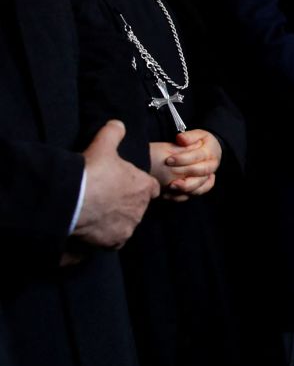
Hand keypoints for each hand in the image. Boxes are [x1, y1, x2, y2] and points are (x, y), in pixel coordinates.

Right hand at [73, 120, 158, 248]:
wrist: (72, 200)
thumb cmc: (91, 172)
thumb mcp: (103, 145)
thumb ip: (114, 133)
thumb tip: (118, 124)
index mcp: (144, 187)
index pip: (150, 187)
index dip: (137, 185)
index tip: (123, 184)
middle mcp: (141, 208)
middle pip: (137, 206)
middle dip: (125, 203)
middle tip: (105, 197)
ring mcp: (128, 226)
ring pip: (125, 223)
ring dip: (115, 219)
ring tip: (97, 211)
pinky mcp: (115, 242)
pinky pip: (113, 240)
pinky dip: (105, 235)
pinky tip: (93, 226)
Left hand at [150, 129, 222, 199]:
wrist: (213, 150)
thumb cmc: (202, 142)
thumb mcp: (198, 134)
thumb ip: (189, 137)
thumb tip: (181, 139)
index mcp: (210, 152)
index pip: (198, 156)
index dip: (183, 159)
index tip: (168, 160)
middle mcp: (212, 166)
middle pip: (201, 172)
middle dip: (184, 172)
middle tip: (168, 172)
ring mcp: (208, 177)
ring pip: (201, 186)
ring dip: (186, 188)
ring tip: (171, 186)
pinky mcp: (203, 186)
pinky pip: (196, 193)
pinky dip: (184, 195)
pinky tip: (170, 194)